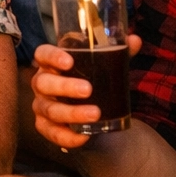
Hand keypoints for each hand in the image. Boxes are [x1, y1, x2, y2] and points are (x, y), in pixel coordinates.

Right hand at [30, 34, 141, 149]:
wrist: (87, 108)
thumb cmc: (90, 79)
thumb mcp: (103, 64)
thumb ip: (118, 52)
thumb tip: (134, 40)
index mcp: (51, 63)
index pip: (42, 54)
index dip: (52, 57)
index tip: (69, 62)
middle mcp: (42, 83)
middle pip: (44, 83)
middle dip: (65, 86)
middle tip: (88, 89)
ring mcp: (41, 105)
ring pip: (49, 110)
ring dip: (72, 113)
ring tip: (95, 114)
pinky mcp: (45, 126)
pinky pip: (52, 133)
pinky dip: (67, 136)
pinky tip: (84, 136)